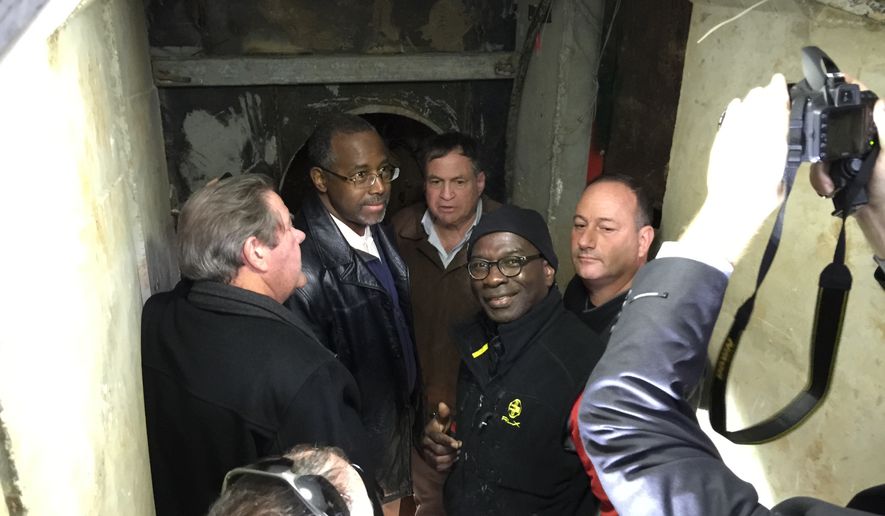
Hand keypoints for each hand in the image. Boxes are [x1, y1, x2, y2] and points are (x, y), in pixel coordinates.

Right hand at [420, 402, 461, 472]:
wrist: (434, 439)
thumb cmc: (441, 428)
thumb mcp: (442, 420)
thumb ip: (444, 413)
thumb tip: (443, 404)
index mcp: (429, 432)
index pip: (438, 438)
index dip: (448, 441)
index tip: (457, 443)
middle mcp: (425, 444)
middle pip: (439, 450)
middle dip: (451, 450)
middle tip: (460, 448)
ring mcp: (426, 454)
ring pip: (438, 460)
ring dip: (450, 458)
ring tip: (457, 454)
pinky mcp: (430, 462)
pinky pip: (439, 467)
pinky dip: (448, 464)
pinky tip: (453, 460)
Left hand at [681, 74, 789, 263]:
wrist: (734, 205)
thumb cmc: (763, 196)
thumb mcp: (782, 174)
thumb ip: (782, 151)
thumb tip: (780, 139)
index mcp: (777, 140)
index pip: (780, 107)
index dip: (780, 92)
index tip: (780, 82)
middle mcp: (758, 132)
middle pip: (762, 103)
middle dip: (767, 94)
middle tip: (770, 89)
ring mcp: (737, 134)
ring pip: (746, 107)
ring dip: (752, 100)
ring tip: (756, 97)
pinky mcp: (721, 139)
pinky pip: (729, 117)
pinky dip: (734, 109)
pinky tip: (737, 105)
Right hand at [811, 90, 884, 257]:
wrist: (884, 225)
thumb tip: (879, 102)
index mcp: (877, 132)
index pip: (861, 104)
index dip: (844, 93)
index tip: (822, 87)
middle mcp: (864, 141)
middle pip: (834, 126)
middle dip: (822, 140)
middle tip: (822, 157)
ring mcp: (850, 159)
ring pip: (824, 149)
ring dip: (821, 167)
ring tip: (828, 184)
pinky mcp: (840, 176)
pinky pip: (821, 170)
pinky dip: (820, 179)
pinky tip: (827, 189)